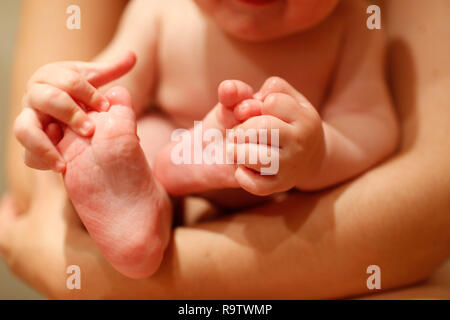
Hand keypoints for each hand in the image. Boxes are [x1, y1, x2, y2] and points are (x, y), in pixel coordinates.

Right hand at [13, 52, 135, 172]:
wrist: (61, 109)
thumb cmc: (79, 92)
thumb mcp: (94, 79)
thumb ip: (113, 69)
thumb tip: (133, 55)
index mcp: (51, 76)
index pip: (68, 81)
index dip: (88, 94)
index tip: (106, 107)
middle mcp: (35, 96)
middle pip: (46, 99)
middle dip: (69, 114)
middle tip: (90, 130)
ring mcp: (28, 119)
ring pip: (24, 129)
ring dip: (45, 144)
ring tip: (65, 162)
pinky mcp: (29, 142)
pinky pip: (27, 153)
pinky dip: (42, 159)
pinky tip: (61, 168)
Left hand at [228, 77, 325, 195]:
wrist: (306, 158)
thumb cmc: (281, 122)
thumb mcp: (273, 100)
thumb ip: (251, 90)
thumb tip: (229, 90)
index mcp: (304, 116)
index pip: (271, 101)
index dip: (255, 104)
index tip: (255, 112)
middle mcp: (300, 141)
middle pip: (262, 128)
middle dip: (242, 129)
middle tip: (238, 133)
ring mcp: (290, 165)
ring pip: (258, 157)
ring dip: (238, 151)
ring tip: (235, 149)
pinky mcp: (279, 186)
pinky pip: (256, 185)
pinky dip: (242, 175)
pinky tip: (241, 168)